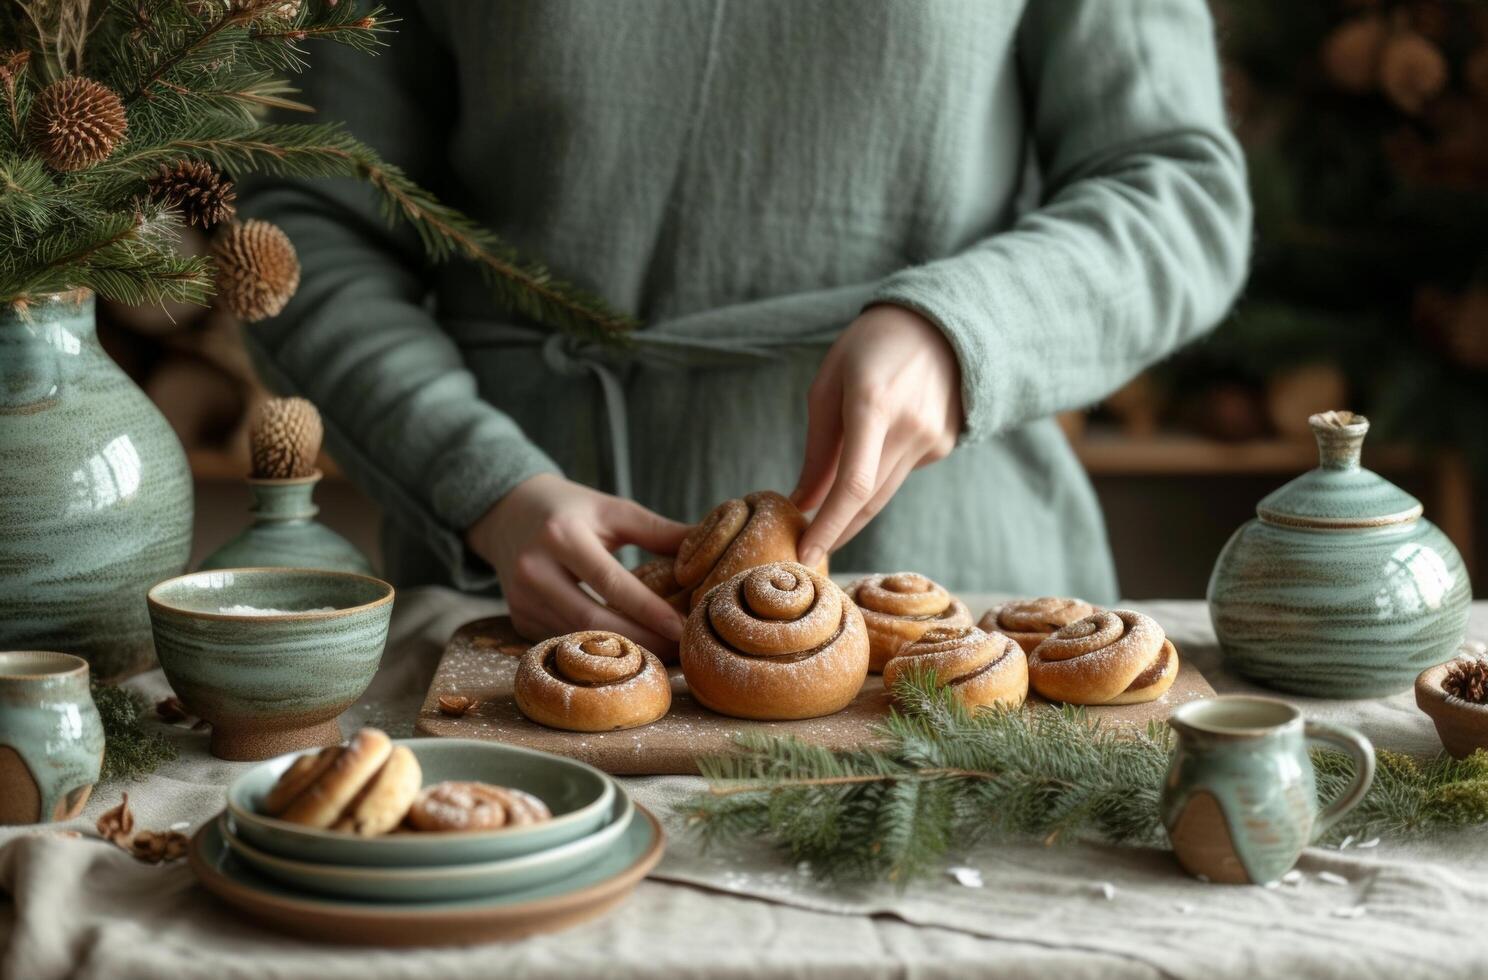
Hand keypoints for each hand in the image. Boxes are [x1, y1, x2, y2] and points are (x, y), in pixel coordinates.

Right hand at [467, 474, 690, 652]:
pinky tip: (626, 652)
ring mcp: (521, 599)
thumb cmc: (571, 509)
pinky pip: (564, 641)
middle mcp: (534, 570)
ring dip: (620, 652)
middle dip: (639, 641)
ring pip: (577, 638)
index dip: (648, 609)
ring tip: (662, 656)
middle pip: (592, 620)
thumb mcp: (613, 510)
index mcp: (561, 535)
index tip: (683, 627)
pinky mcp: (518, 619)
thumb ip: (659, 531)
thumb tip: (709, 546)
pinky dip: (595, 650)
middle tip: (679, 652)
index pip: (611, 582)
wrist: (507, 513)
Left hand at [792, 304, 962, 566]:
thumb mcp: (829, 384)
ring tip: (824, 529)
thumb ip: (818, 448)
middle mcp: (909, 426)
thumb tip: (803, 503)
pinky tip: (871, 455)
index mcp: (873, 404)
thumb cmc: (870, 347)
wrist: (941, 323)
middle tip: (805, 556)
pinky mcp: (943, 445)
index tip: (805, 555)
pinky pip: (900, 474)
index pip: (852, 485)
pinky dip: (877, 478)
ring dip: (853, 516)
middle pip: (868, 501)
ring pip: (884, 495)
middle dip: (834, 532)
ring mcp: (932, 438)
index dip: (828, 527)